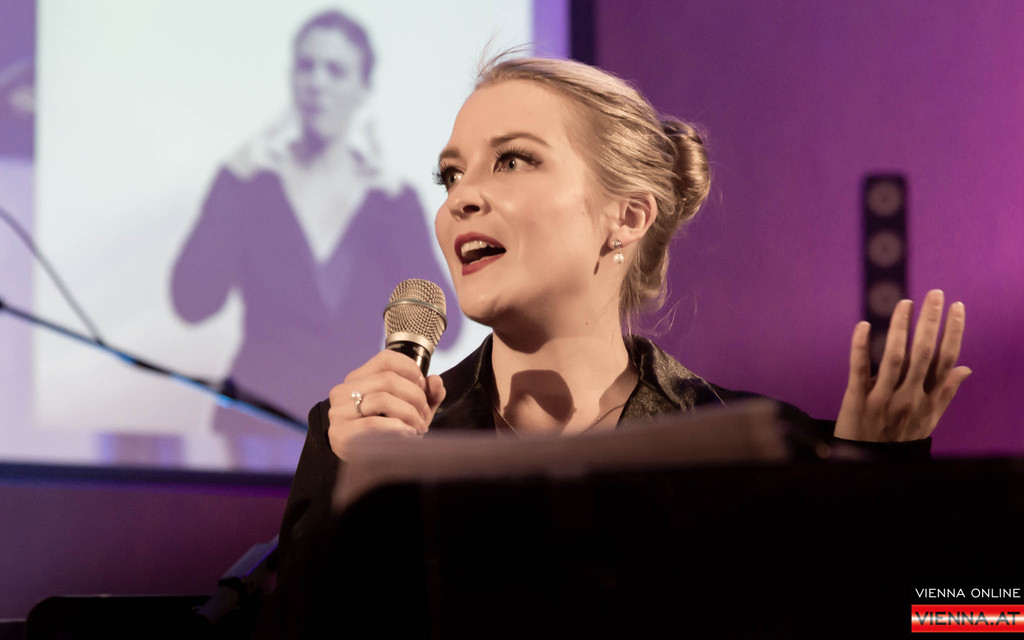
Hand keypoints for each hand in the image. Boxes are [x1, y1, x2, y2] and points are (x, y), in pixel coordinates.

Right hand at [326, 350, 445, 460]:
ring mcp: (338, 412)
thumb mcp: (412, 410)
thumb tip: (435, 381)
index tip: (423, 387)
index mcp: (358, 378)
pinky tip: (407, 435)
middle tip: (425, 415)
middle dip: (415, 397)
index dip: (411, 370)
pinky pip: (373, 423)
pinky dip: (396, 428)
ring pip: (382, 399)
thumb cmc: (390, 433)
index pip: (386, 359)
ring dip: (409, 413)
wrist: (367, 465)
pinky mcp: (339, 434)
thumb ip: (428, 394)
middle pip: (388, 379)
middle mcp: (343, 391)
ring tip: (419, 427)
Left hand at [835, 289, 969, 441]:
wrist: (868, 466)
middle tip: (935, 293)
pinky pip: (859, 370)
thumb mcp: (928, 420)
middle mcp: (909, 398)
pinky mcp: (857, 400)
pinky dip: (861, 347)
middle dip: (931, 322)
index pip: (946, 360)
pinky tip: (864, 325)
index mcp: (927, 400)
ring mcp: (883, 399)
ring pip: (894, 358)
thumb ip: (945, 393)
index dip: (953, 333)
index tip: (957, 307)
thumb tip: (966, 368)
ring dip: (900, 328)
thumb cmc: (899, 440)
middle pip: (923, 354)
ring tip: (905, 303)